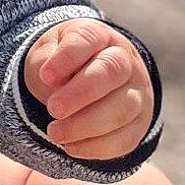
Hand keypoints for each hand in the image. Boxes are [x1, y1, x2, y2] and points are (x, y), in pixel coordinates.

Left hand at [23, 19, 151, 159]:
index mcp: (98, 36)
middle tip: (54, 109)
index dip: (67, 58)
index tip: (46, 76)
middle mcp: (125, 61)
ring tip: (54, 133)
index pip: (88, 40)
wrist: (85, 80)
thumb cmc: (61, 66)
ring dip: (86, 125)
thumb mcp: (46, 55)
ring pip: (122, 108)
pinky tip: (71, 148)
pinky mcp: (139, 123)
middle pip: (111, 72)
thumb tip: (54, 88)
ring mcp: (137, 92)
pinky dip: (97, 147)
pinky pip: (126, 139)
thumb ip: (45, 65)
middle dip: (80, 94)